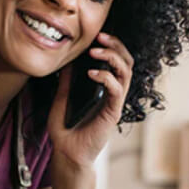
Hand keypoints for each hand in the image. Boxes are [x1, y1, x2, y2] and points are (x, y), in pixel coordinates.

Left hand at [48, 32, 133, 166]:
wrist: (66, 153)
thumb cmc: (65, 129)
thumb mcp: (61, 98)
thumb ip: (66, 82)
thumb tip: (67, 62)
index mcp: (104, 88)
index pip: (116, 61)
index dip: (111, 46)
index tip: (97, 36)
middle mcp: (113, 93)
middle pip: (126, 62)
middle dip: (116, 46)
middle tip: (101, 37)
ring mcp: (114, 102)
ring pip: (126, 73)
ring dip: (112, 57)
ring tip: (95, 52)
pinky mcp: (112, 112)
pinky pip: (116, 90)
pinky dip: (106, 77)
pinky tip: (92, 74)